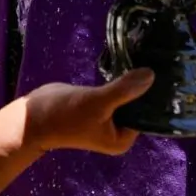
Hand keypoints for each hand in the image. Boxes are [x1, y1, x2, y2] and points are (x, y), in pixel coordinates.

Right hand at [23, 69, 153, 153]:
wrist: (32, 116)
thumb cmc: (65, 115)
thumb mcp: (97, 102)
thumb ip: (124, 90)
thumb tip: (151, 75)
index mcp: (122, 138)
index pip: (146, 114)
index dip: (153, 95)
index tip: (162, 73)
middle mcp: (117, 130)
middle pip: (137, 104)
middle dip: (141, 86)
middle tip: (156, 59)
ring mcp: (106, 116)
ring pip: (125, 95)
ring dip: (129, 80)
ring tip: (145, 57)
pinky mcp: (96, 103)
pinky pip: (113, 90)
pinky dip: (118, 79)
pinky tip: (128, 61)